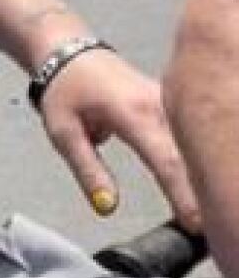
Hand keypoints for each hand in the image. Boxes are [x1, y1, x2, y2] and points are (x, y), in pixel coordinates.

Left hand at [35, 48, 200, 228]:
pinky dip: (198, 156)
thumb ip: (88, 172)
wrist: (70, 51)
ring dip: (204, 173)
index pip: (165, 161)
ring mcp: (169, 101)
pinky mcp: (171, 102)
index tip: (196, 223)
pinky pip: (189, 133)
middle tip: (214, 226)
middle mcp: (160, 105)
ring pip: (195, 142)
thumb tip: (109, 207)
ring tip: (214, 208)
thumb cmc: (65, 91)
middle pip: (190, 154)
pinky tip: (206, 180)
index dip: (183, 195)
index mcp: (133, 113)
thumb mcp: (64, 134)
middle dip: (203, 190)